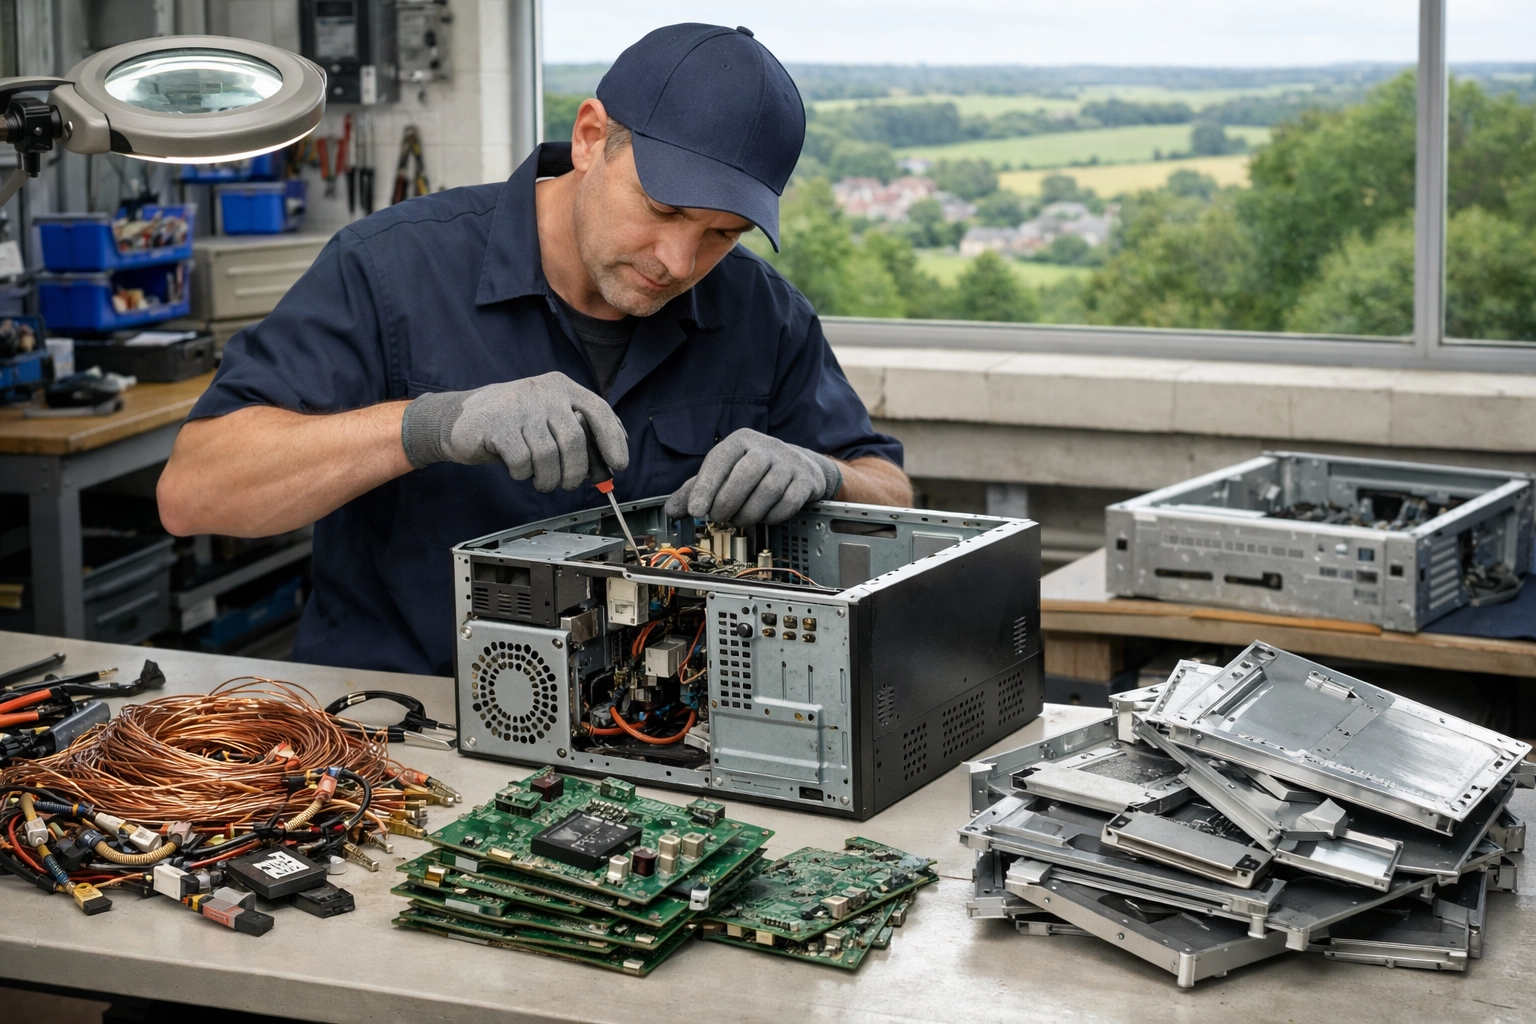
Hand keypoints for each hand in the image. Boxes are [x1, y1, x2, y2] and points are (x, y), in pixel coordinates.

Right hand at [401, 372, 627, 491]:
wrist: (459, 418)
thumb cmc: (512, 423)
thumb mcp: (547, 416)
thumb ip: (576, 430)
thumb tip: (609, 461)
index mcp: (561, 387)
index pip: (598, 410)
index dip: (613, 440)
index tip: (619, 465)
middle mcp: (543, 392)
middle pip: (574, 440)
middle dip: (575, 472)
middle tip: (568, 484)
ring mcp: (519, 407)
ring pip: (548, 456)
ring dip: (548, 478)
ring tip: (540, 479)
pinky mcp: (497, 426)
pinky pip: (523, 462)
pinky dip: (523, 474)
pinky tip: (517, 468)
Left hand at [665, 428, 841, 524]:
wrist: (798, 466)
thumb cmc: (753, 471)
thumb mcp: (723, 473)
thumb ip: (696, 490)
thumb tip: (672, 510)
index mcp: (741, 440)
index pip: (720, 460)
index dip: (706, 487)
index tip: (695, 510)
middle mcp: (766, 447)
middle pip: (746, 474)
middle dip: (727, 502)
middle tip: (718, 517)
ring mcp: (789, 463)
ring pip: (768, 491)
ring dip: (748, 513)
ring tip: (739, 519)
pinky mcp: (805, 480)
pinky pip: (788, 503)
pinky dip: (772, 516)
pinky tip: (763, 516)